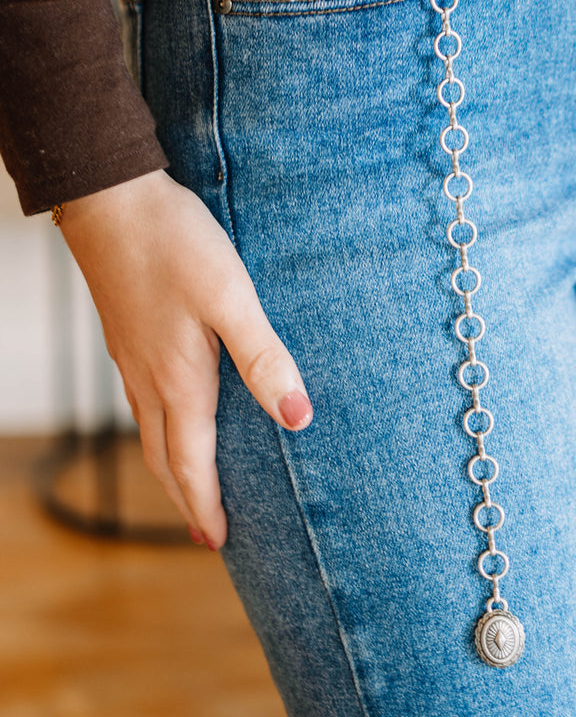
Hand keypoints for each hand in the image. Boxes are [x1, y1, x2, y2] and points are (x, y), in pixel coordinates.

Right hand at [58, 169, 312, 547]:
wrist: (110, 199)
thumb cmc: (174, 243)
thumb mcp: (231, 297)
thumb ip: (264, 357)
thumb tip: (298, 419)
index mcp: (178, 378)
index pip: (191, 462)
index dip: (205, 505)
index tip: (218, 543)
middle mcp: (148, 377)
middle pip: (164, 457)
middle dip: (186, 497)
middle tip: (205, 530)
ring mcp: (132, 356)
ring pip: (149, 430)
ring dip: (172, 464)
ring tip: (193, 482)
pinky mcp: (127, 334)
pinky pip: (142, 399)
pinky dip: (160, 426)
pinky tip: (174, 410)